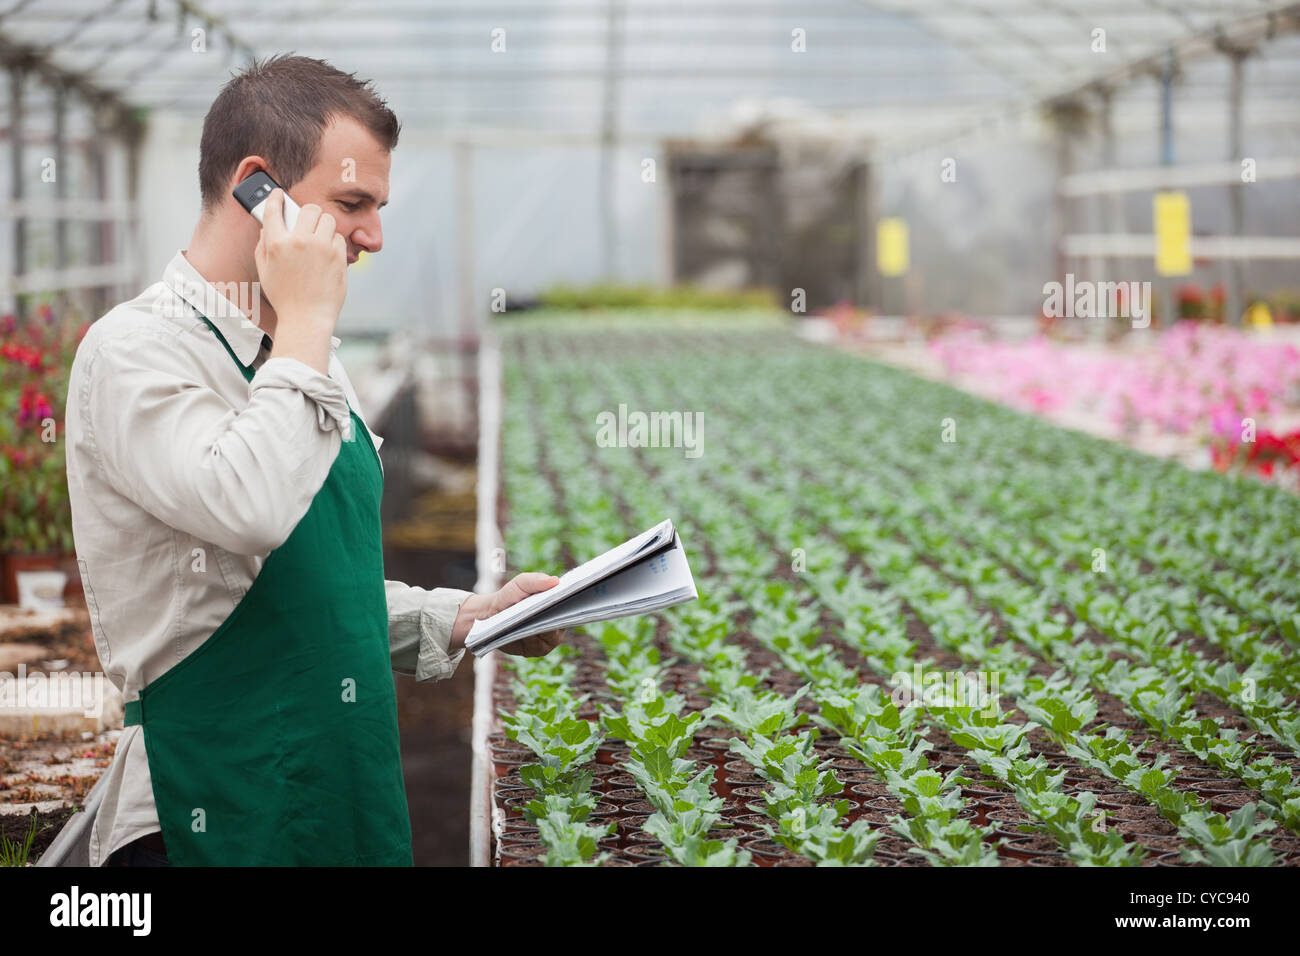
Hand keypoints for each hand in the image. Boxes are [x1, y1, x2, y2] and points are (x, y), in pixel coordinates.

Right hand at [255, 188, 347, 372]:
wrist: (306, 318)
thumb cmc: (285, 296)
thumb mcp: (265, 270)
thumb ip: (264, 246)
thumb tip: (267, 227)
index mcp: (276, 243)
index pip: (273, 210)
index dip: (275, 198)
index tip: (278, 195)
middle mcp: (299, 241)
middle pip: (309, 208)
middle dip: (308, 213)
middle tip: (306, 222)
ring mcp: (321, 247)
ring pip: (327, 219)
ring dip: (323, 226)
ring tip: (318, 239)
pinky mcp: (338, 256)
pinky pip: (338, 238)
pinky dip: (333, 243)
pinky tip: (327, 255)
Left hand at [450, 572, 565, 657]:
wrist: (490, 616)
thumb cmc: (510, 597)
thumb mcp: (520, 583)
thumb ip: (535, 580)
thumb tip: (555, 581)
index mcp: (559, 607)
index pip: (571, 606)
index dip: (570, 602)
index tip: (567, 596)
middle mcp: (557, 626)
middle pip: (561, 623)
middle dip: (554, 616)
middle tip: (547, 608)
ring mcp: (548, 640)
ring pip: (550, 636)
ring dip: (542, 628)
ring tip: (533, 619)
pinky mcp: (535, 651)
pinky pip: (538, 645)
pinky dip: (531, 638)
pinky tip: (524, 632)